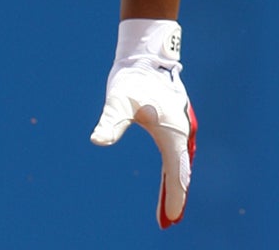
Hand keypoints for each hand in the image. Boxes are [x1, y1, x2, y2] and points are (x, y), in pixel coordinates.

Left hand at [90, 19, 195, 227]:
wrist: (145, 56)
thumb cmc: (133, 78)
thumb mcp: (118, 100)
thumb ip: (110, 122)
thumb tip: (97, 140)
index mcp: (173, 132)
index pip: (176, 172)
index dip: (175, 196)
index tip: (171, 218)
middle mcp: (182, 132)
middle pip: (180, 172)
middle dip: (175, 197)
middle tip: (169, 221)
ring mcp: (180, 129)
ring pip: (179, 164)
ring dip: (175, 185)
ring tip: (169, 209)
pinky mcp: (174, 125)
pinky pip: (176, 154)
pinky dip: (174, 171)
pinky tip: (168, 181)